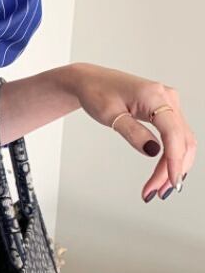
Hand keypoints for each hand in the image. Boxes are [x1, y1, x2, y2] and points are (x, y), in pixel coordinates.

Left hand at [70, 62, 195, 200]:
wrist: (90, 81)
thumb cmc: (96, 93)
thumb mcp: (109, 115)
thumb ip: (132, 132)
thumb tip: (153, 151)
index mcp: (154, 95)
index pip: (173, 132)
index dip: (175, 160)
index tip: (170, 181)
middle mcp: (168, 98)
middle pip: (182, 140)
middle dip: (172, 169)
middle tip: (156, 192)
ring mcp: (169, 103)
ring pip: (183, 140)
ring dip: (174, 166)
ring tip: (158, 188)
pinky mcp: (165, 110)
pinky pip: (176, 136)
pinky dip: (173, 155)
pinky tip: (165, 173)